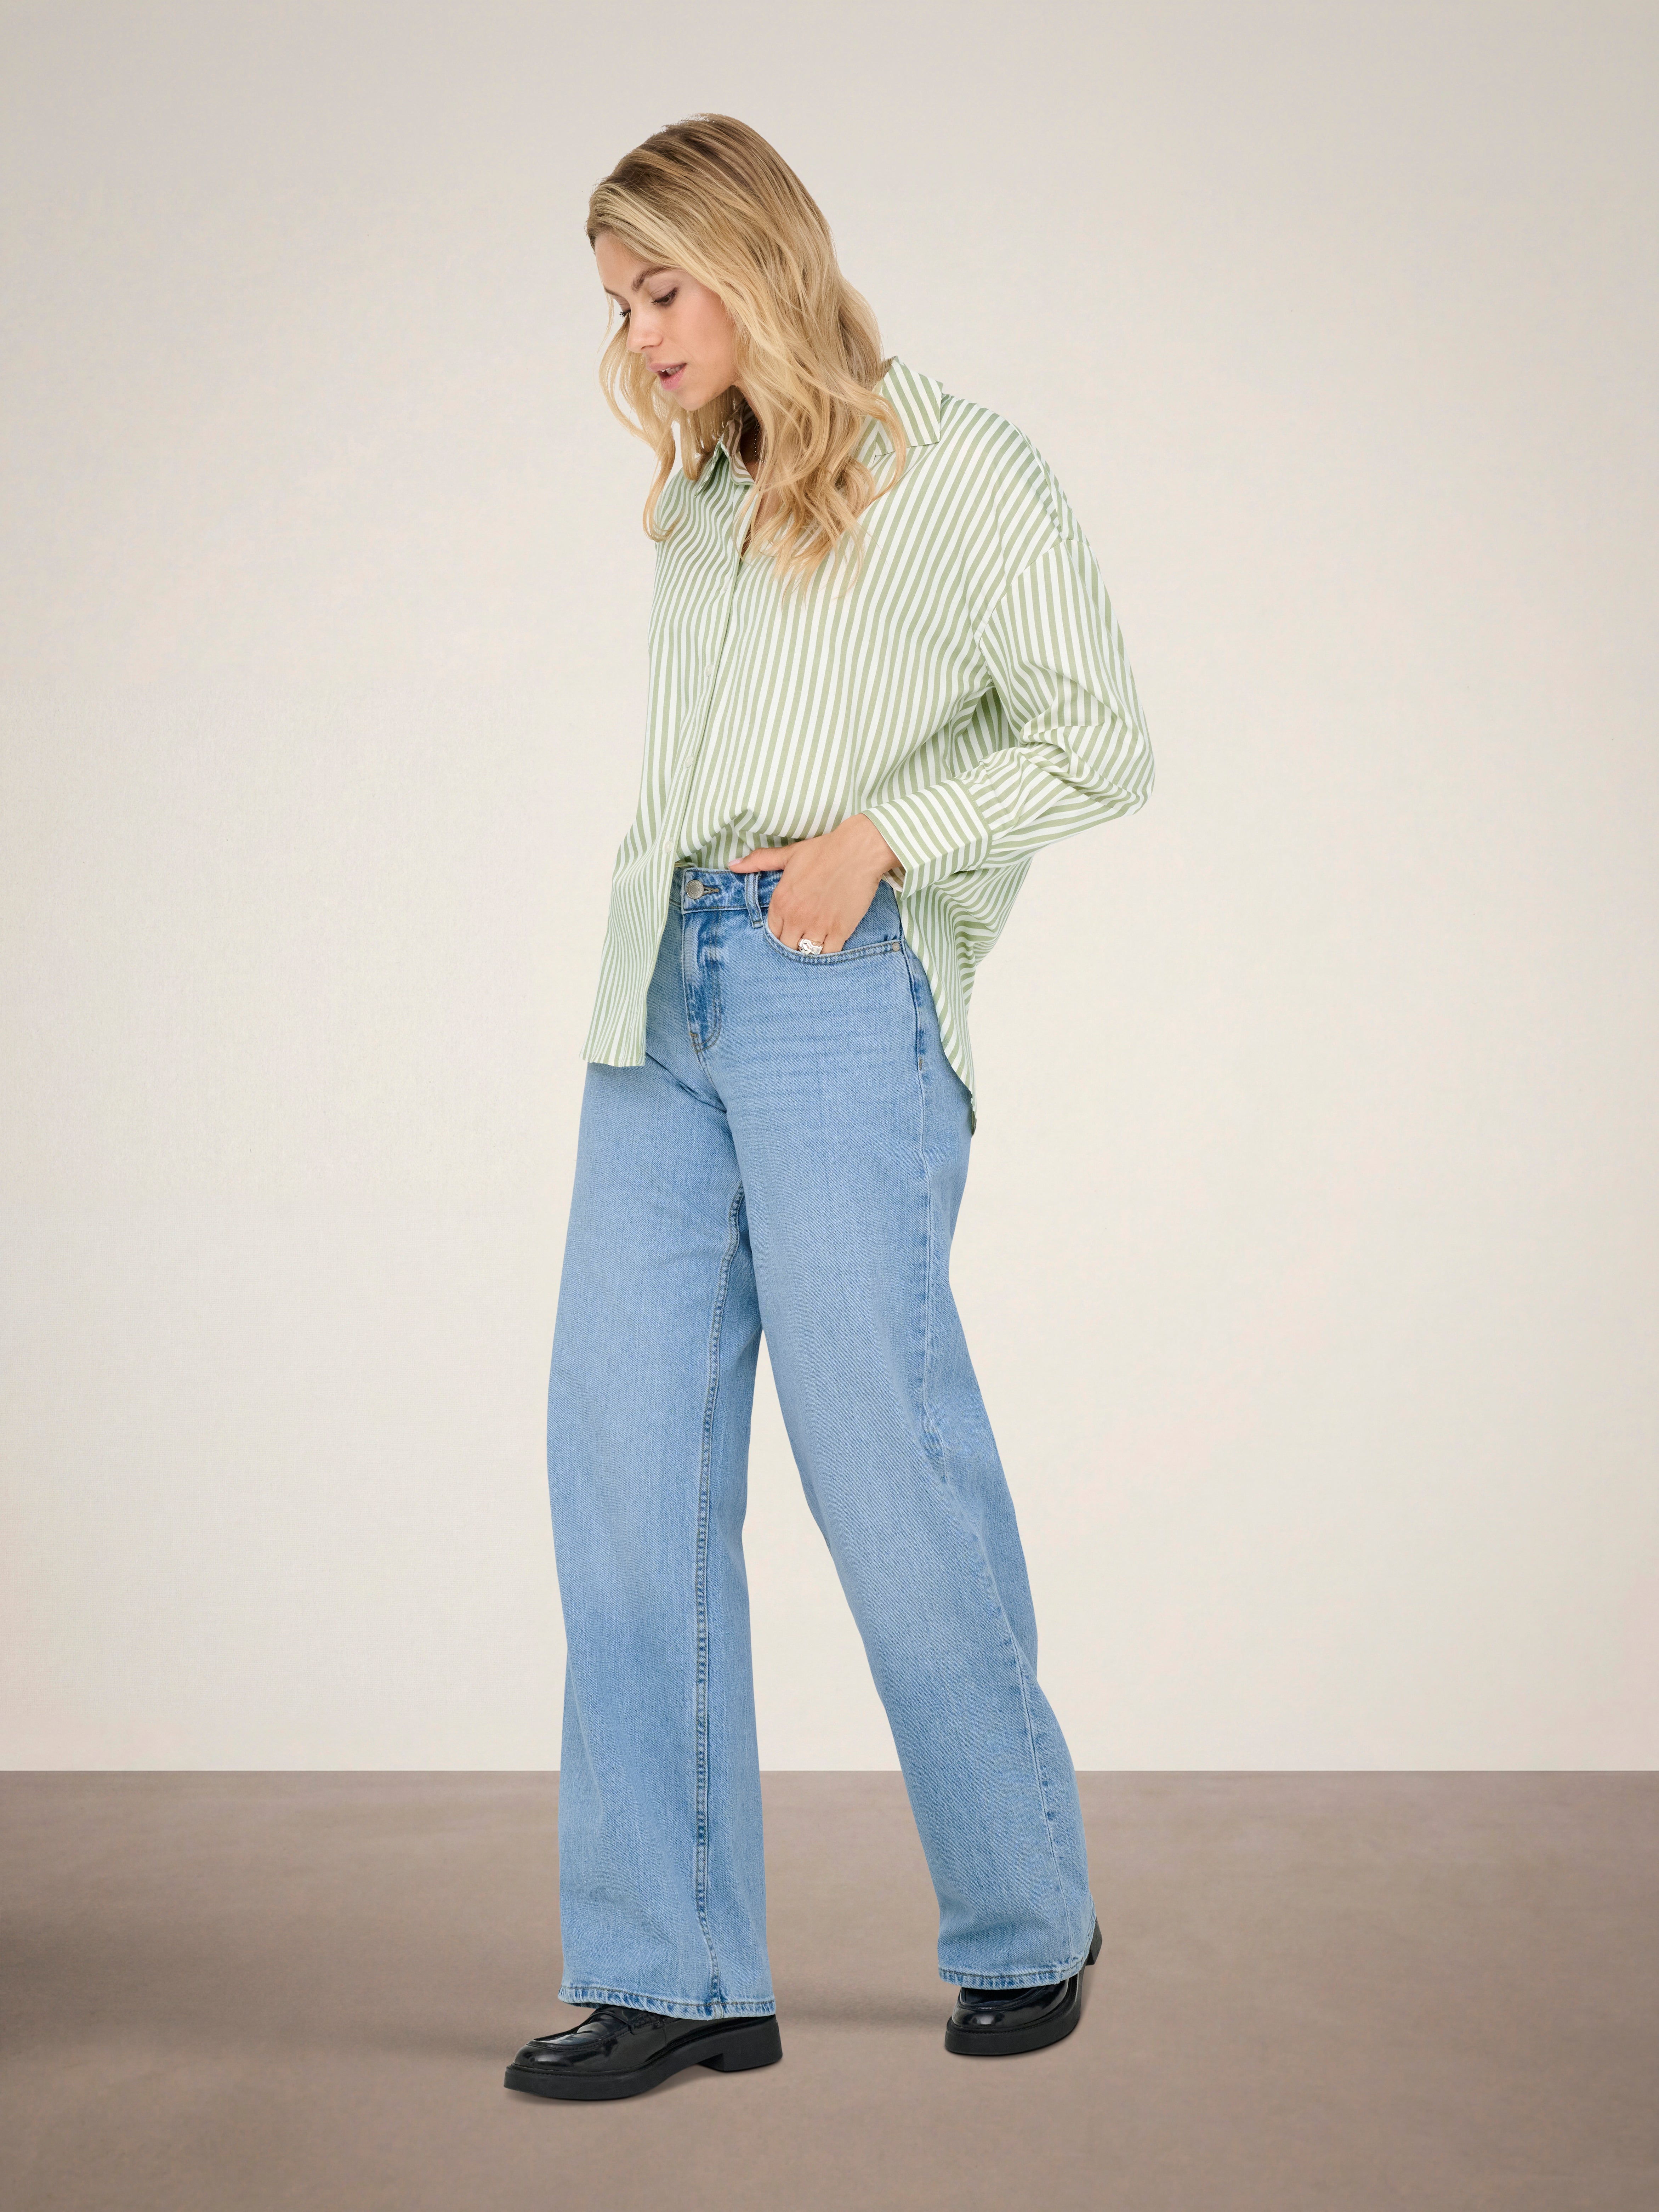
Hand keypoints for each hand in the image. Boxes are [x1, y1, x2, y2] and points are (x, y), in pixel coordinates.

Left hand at [729, 814, 902, 954]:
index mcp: (781, 901)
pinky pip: (828, 954)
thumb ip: (759, 861)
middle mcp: (796, 917)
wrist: (858, 851)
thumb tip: (732, 864)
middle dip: (793, 943)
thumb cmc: (824, 850)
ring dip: (809, 951)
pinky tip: (830, 945)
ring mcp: (818, 926)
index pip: (772, 932)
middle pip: (787, 946)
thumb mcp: (788, 854)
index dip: (781, 932)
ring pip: (806, 953)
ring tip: (815, 943)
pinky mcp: (840, 931)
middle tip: (803, 937)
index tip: (789, 928)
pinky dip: (827, 953)